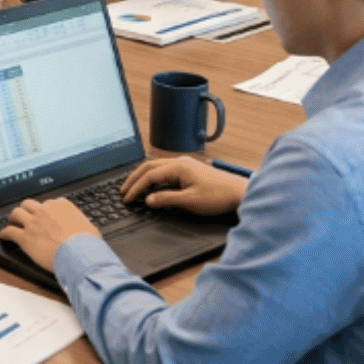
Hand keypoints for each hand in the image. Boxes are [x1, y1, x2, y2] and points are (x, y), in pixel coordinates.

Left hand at [0, 198, 100, 272]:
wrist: (79, 254)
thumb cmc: (86, 243)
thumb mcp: (88, 227)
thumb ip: (79, 224)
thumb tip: (82, 228)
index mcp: (61, 206)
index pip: (48, 203)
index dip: (44, 210)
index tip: (44, 215)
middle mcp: (45, 211)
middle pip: (29, 204)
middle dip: (26, 209)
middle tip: (24, 215)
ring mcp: (34, 223)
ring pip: (16, 213)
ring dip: (13, 218)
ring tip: (11, 222)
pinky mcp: (25, 237)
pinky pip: (10, 231)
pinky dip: (4, 233)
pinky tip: (3, 235)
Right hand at [120, 157, 246, 216]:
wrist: (240, 193)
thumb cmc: (218, 196)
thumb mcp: (190, 201)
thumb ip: (166, 199)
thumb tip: (148, 200)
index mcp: (178, 167)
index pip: (149, 176)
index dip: (136, 188)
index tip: (127, 199)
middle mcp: (180, 162)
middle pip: (149, 167)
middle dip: (134, 179)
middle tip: (123, 191)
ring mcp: (185, 165)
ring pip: (157, 168)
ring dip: (143, 177)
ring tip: (133, 188)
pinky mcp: (190, 171)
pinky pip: (166, 171)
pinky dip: (154, 179)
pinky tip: (153, 187)